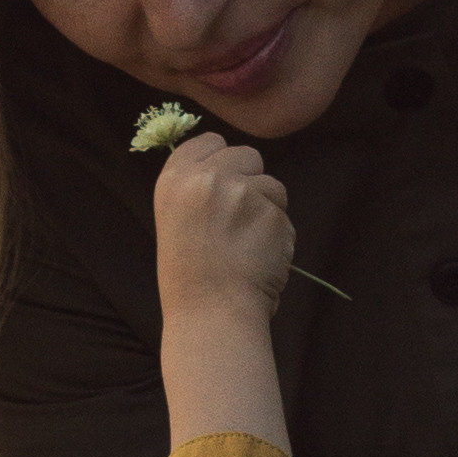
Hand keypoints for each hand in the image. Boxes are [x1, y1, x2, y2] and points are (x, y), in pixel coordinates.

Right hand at [153, 132, 293, 322]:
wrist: (210, 315)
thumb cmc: (191, 277)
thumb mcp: (177, 219)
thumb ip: (199, 187)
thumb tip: (231, 163)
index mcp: (174, 179)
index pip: (209, 141)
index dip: (220, 162)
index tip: (220, 187)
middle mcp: (206, 178)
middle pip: (246, 155)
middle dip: (250, 180)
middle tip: (236, 220)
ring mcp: (240, 193)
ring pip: (272, 185)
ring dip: (267, 209)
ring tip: (245, 246)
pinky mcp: (270, 212)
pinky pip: (284, 215)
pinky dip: (278, 235)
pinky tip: (259, 258)